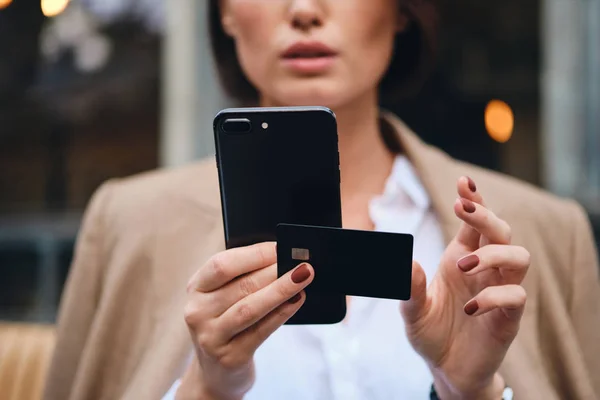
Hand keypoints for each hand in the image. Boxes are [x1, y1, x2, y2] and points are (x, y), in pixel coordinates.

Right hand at [179, 242, 313, 399]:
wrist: (216, 374)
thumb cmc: (226, 323)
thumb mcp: (223, 298)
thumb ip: (243, 277)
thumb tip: (282, 255)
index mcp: (196, 288)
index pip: (221, 264)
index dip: (254, 254)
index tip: (280, 246)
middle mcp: (197, 312)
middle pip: (240, 285)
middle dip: (274, 269)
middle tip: (300, 260)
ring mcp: (211, 337)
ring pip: (250, 307)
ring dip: (281, 288)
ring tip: (303, 275)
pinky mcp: (230, 357)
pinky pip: (261, 330)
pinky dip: (282, 312)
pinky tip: (297, 300)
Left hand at [401, 177, 529, 399]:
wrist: (446, 368)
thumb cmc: (430, 332)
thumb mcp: (411, 311)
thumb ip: (410, 289)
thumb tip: (408, 262)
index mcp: (460, 258)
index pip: (474, 222)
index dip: (473, 200)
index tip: (463, 182)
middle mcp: (483, 270)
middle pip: (501, 230)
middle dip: (485, 214)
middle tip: (460, 210)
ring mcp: (499, 292)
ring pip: (520, 256)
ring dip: (492, 254)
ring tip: (461, 265)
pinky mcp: (509, 318)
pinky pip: (516, 296)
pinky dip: (493, 297)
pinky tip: (470, 308)